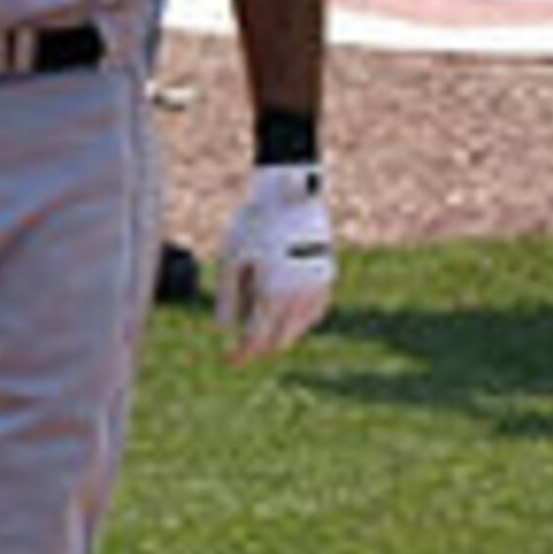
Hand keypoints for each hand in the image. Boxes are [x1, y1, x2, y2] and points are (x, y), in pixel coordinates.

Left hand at [216, 160, 333, 360]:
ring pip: (299, 329)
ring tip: (256, 312)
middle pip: (280, 340)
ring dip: (278, 331)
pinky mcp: (328, 277)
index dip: (242, 355)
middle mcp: (300, 296)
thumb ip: (227, 298)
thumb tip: (224, 330)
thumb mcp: (231, 259)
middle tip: (240, 344)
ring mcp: (318, 287)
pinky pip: (313, 312)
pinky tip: (281, 307)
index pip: (258, 340)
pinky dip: (297, 317)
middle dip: (260, 345)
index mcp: (274, 294)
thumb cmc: (253, 222)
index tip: (229, 361)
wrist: (290, 192)